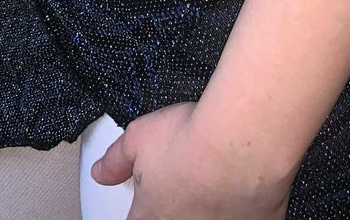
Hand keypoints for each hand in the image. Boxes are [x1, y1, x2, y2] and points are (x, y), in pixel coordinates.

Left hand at [90, 100, 295, 218]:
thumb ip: (116, 159)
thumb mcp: (138, 138)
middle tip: (188, 184)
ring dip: (210, 208)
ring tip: (217, 183)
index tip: (150, 203)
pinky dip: (245, 207)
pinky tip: (246, 190)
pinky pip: (247, 216)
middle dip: (178, 207)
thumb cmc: (191, 140)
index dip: (143, 211)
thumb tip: (101, 172)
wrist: (238, 142)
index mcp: (151, 215)